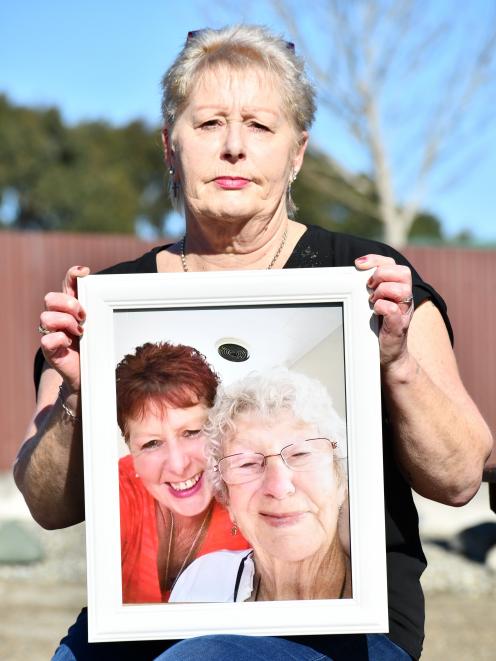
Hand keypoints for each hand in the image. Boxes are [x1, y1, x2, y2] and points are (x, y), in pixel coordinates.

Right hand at [39, 266, 89, 391]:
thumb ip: (100, 310)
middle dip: (69, 304)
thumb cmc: (94, 347)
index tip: (85, 272)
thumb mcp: (100, 326)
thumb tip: (114, 295)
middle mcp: (57, 317)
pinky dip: (60, 339)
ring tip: (80, 332)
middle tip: (84, 316)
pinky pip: (47, 338)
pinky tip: (70, 343)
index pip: (66, 284)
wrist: (89, 374)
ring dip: (66, 323)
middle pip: (51, 298)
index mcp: (70, 308)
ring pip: (46, 316)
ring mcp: (51, 333)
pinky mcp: (49, 349)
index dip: (72, 275)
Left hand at [355, 255, 413, 368]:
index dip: (376, 260)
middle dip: (381, 275)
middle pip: (402, 272)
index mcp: (398, 288)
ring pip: (400, 289)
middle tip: (369, 287)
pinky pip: (393, 310)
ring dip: (382, 292)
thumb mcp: (373, 301)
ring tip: (372, 301)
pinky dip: (382, 307)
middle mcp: (404, 298)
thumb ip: (369, 286)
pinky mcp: (399, 326)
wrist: (388, 354)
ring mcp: (404, 312)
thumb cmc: (378, 326)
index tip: (359, 264)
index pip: (392, 263)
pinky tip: (374, 312)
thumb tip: (355, 271)